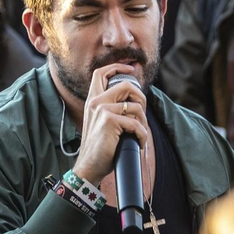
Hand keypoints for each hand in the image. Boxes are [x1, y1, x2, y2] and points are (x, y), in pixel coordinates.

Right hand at [71, 63, 151, 187]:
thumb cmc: (101, 147)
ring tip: (140, 133)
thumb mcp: (103, 122)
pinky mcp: (109, 120)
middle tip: (143, 113)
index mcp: (92, 100)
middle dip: (141, 97)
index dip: (117, 67)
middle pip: (126, 85)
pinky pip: (136, 123)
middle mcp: (95, 102)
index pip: (101, 73)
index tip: (131, 70)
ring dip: (144, 122)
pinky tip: (138, 142)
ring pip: (136, 106)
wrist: (90, 166)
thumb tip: (135, 100)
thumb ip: (112, 108)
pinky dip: (142, 135)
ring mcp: (101, 109)